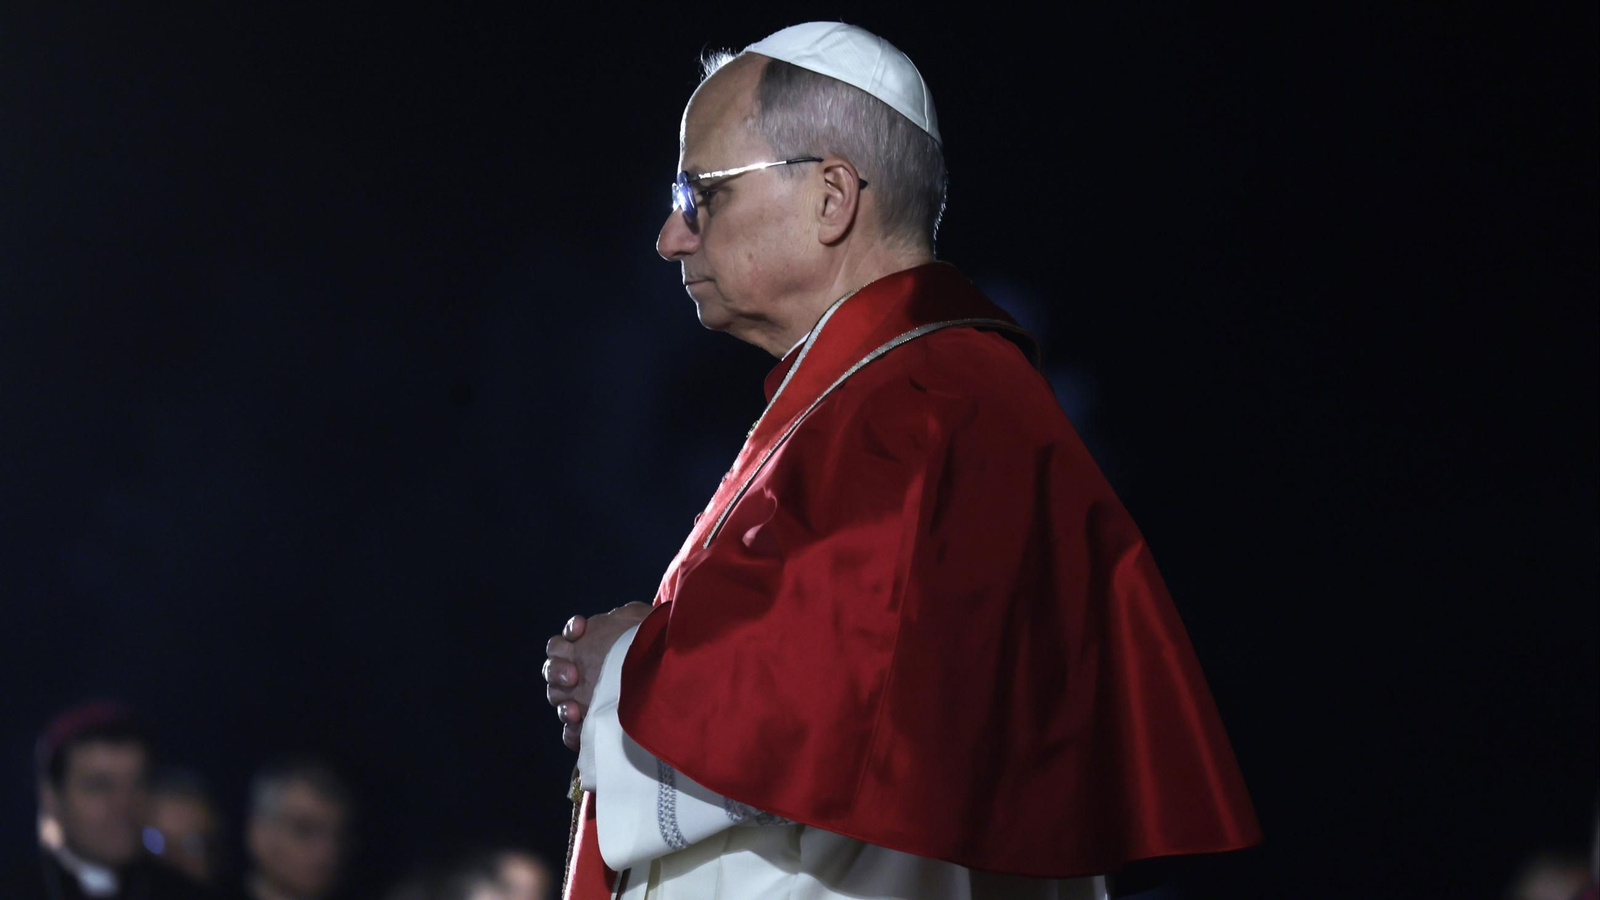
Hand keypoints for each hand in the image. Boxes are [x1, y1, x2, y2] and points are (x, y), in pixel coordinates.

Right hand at [544, 602, 651, 750]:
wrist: (672, 680)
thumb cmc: (655, 648)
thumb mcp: (644, 625)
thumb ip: (626, 615)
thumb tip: (615, 617)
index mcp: (586, 648)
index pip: (563, 640)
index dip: (569, 633)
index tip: (581, 629)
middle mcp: (579, 673)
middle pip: (552, 671)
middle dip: (557, 671)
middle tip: (574, 676)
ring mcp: (582, 699)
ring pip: (559, 700)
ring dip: (563, 704)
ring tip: (576, 710)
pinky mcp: (590, 725)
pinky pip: (571, 732)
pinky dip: (572, 732)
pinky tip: (581, 728)